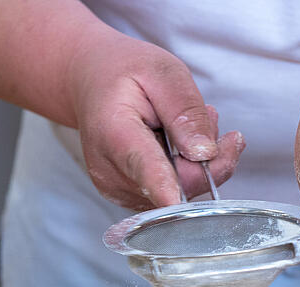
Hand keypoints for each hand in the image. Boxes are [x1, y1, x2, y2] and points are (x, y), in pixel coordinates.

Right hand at [67, 27, 244, 209]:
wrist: (91, 83)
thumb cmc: (124, 73)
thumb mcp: (162, 72)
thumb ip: (185, 110)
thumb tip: (205, 152)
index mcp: (114, 134)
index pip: (144, 168)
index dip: (164, 187)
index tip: (175, 200)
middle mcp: (112, 172)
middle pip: (177, 185)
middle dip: (206, 158)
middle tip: (208, 114)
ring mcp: (119, 190)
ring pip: (182, 193)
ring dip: (199, 162)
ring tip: (185, 122)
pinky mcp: (131, 198)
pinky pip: (176, 195)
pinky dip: (188, 171)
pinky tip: (180, 143)